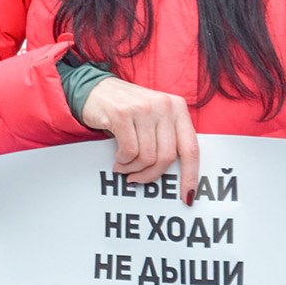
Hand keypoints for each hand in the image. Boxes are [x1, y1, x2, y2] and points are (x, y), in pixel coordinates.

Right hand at [80, 77, 198, 203]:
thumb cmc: (127, 109)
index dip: (190, 175)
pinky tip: (118, 157)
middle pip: (167, 157)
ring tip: (124, 166)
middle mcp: (164, 105)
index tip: (187, 196)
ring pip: (147, 157)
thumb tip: (180, 175)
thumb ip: (168, 136)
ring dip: (133, 168)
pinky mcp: (122, 114)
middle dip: (151, 175)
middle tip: (138, 178)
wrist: (94, 89)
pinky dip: (123, 161)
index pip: (190, 148)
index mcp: (177, 107)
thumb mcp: (155, 117)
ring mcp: (144, 108)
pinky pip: (129, 152)